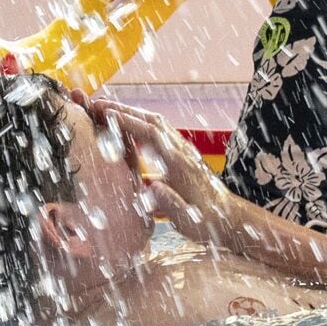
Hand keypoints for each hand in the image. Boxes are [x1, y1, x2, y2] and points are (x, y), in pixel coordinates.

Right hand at [94, 99, 222, 226]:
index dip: (128, 122)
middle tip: (97, 104)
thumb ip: (170, 203)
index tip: (105, 114)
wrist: (229, 217)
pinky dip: (140, 124)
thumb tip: (151, 188)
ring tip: (107, 111)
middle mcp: (182, 152)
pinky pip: (159, 132)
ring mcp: (183, 151)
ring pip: (156, 123)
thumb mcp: (187, 219)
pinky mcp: (182, 155)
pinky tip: (128, 127)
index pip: (152, 134)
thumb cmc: (207, 220)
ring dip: (132, 114)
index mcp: (180, 164)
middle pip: (152, 121)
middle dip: (124, 110)